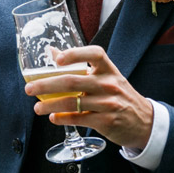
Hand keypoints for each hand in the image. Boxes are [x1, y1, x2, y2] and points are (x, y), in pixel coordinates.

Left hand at [25, 46, 154, 149]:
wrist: (144, 122)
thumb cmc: (119, 95)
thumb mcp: (106, 77)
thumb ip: (80, 65)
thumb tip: (51, 51)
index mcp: (109, 70)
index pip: (95, 54)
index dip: (75, 54)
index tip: (56, 59)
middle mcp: (109, 85)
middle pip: (72, 81)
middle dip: (46, 85)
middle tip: (29, 89)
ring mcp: (108, 104)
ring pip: (72, 103)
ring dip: (49, 105)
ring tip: (37, 108)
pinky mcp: (106, 122)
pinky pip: (78, 119)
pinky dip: (62, 118)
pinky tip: (52, 117)